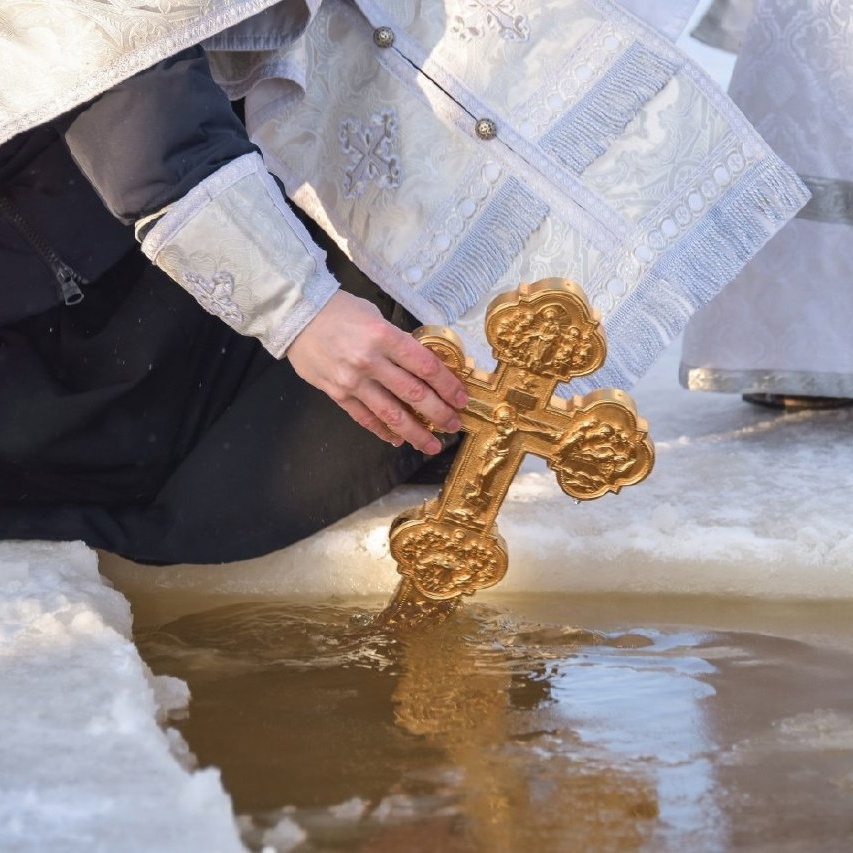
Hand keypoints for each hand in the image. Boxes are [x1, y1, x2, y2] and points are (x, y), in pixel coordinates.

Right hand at [286, 291, 467, 452]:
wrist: (297, 315)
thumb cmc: (339, 310)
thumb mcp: (375, 316)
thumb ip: (397, 341)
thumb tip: (422, 365)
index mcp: (384, 336)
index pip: (425, 366)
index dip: (447, 386)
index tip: (461, 399)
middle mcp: (370, 361)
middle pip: (413, 394)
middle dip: (438, 413)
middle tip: (454, 425)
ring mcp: (352, 381)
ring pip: (391, 414)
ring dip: (415, 433)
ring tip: (432, 445)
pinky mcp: (337, 393)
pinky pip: (365, 418)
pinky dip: (383, 431)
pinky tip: (398, 439)